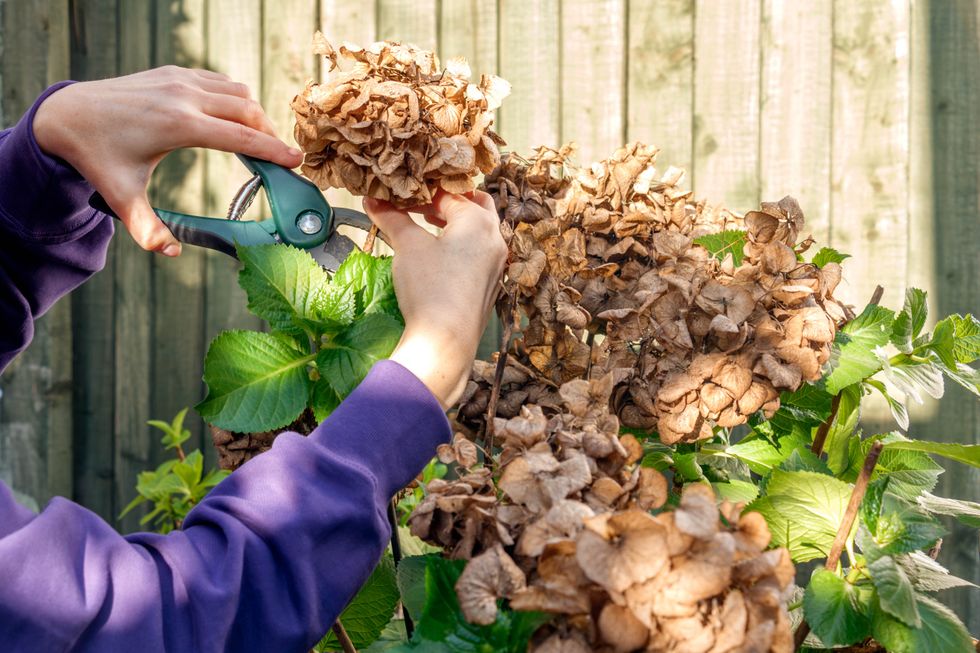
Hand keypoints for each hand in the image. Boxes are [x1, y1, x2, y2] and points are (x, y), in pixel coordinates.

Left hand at [33, 66, 302, 255]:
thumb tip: (171, 252)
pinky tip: (233, 121)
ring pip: (238, 92)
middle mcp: (184, 96)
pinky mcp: (175, 73)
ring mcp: (180, 80)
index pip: (241, 137)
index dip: (274, 150)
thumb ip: (148, 229)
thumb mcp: (121, 197)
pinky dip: (235, 100)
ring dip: (254, 116)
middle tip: (279, 158)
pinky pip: (220, 83)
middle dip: (270, 134)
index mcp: (179, 125)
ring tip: (259, 141)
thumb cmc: (96, 156)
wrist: (67, 115)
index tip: (296, 161)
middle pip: (248, 111)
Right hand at [362, 191, 506, 408]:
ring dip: (457, 222)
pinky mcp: (491, 283)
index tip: (401, 196)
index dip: (422, 193)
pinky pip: (481, 252)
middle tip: (423, 204)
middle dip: (449, 202)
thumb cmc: (430, 286)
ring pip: (481, 229)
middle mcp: (494, 238)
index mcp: (478, 221)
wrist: (446, 340)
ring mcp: (496, 262)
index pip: (448, 195)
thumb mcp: (408, 246)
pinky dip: (463, 244)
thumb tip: (371, 199)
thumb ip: (391, 218)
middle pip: (476, 205)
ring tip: (429, 224)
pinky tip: (442, 255)